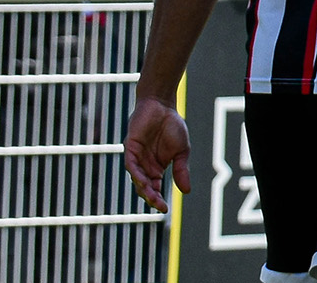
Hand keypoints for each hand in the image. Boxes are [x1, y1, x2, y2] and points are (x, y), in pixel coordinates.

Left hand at [123, 97, 190, 212]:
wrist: (163, 106)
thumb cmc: (172, 126)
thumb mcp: (182, 151)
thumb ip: (181, 170)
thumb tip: (186, 191)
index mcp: (156, 168)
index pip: (154, 188)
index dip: (158, 199)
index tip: (164, 210)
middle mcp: (144, 166)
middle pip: (144, 187)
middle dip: (150, 198)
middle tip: (158, 206)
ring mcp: (136, 158)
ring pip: (136, 178)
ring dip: (143, 189)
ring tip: (152, 197)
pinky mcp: (130, 148)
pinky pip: (131, 165)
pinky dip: (136, 174)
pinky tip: (144, 181)